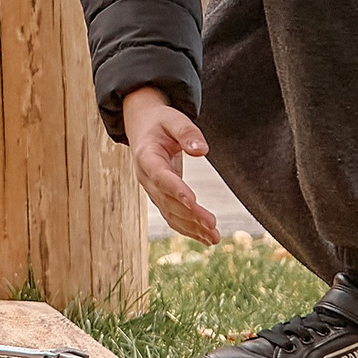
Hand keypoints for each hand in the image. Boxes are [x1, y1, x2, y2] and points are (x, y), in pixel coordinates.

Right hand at [121, 85, 218, 244]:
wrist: (142, 127)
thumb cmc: (160, 122)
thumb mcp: (173, 119)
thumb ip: (187, 133)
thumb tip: (202, 150)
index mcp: (146, 155)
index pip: (160, 175)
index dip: (175, 189)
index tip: (192, 201)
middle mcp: (145, 177)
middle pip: (167, 200)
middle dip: (189, 214)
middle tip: (212, 225)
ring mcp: (151, 189)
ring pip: (169, 213)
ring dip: (191, 227)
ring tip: (214, 238)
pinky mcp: (160, 196)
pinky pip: (172, 216)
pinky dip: (188, 229)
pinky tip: (206, 238)